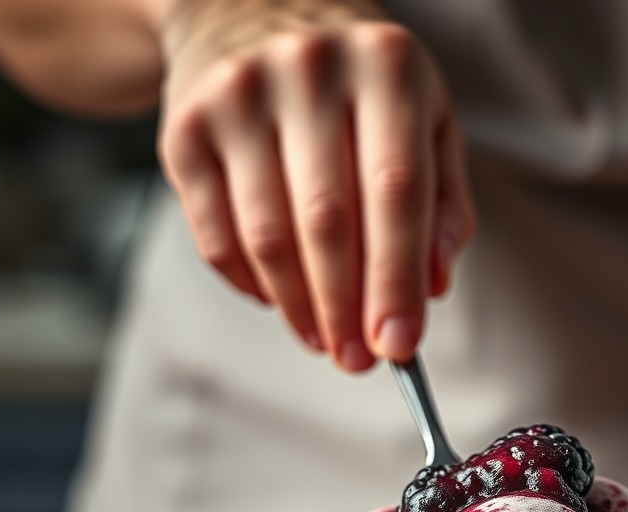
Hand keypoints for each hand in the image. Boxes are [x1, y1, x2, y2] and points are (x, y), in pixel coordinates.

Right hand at [156, 0, 475, 370]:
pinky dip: (253, 286)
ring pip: (268, 237)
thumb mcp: (425, 117)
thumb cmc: (355, 82)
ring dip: (300, 309)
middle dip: (346, 310)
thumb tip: (433, 287)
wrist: (247, 8)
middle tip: (359, 360)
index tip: (400, 345)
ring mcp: (237, 94)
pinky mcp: (184, 128)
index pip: (395, 193)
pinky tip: (281, 302)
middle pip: (327, 222)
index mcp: (385, 65)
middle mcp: (308, 67)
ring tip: (324, 341)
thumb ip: (443, 201)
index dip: (396, 280)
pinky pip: (217, 237)